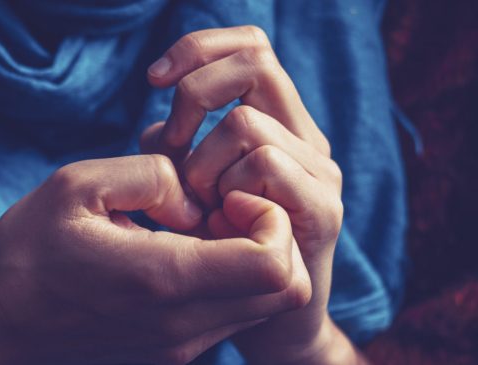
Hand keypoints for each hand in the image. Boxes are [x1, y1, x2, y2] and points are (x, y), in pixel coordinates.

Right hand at [0, 155, 310, 364]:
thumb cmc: (26, 252)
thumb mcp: (76, 185)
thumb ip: (151, 176)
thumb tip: (195, 199)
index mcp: (163, 279)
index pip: (274, 265)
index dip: (271, 218)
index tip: (228, 195)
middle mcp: (183, 325)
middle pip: (283, 290)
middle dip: (272, 237)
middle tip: (221, 208)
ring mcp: (180, 348)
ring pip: (263, 306)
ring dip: (251, 260)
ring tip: (197, 230)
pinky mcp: (172, 354)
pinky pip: (230, 316)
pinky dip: (227, 281)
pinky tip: (179, 255)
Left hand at [142, 26, 357, 363]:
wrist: (270, 317)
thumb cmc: (223, 248)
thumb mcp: (192, 186)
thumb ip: (180, 149)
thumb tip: (160, 130)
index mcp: (279, 123)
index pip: (251, 45)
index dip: (199, 48)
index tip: (154, 80)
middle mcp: (306, 137)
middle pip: (254, 64)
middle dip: (194, 98)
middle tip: (174, 146)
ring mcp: (319, 171)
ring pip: (248, 123)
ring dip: (204, 163)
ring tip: (202, 205)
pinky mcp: (323, 209)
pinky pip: (266, 166)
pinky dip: (228, 190)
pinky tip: (222, 221)